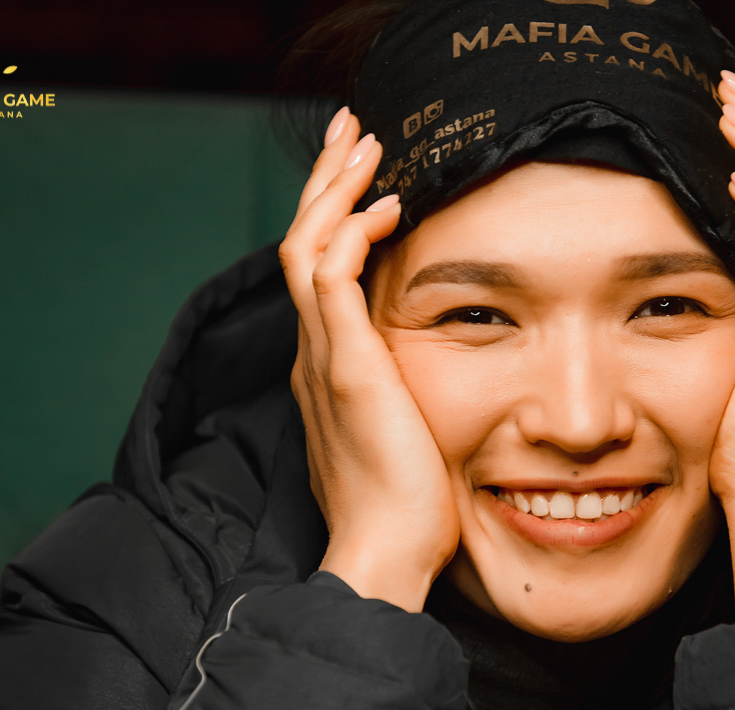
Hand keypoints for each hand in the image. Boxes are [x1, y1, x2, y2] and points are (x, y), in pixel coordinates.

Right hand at [279, 108, 459, 611]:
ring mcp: (323, 357)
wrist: (384, 553)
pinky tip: (389, 205)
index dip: (335, 216)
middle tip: (350, 131)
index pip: (319, 270)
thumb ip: (404, 395)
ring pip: (307, 246)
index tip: (365, 179)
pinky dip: (353, 232)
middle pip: (303, 243)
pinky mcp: (344, 366)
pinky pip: (331, 277)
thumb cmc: (405, 505)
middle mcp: (314, 352)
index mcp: (328, 366)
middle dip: (326, 182)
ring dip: (334, 190)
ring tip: (366, 144)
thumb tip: (431, 381)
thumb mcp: (403, 433)